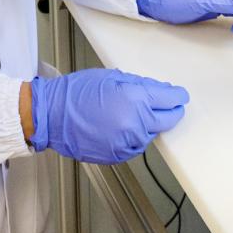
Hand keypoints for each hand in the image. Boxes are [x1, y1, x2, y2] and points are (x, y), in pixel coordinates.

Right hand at [26, 69, 188, 164]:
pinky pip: (136, 144)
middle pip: (168, 120)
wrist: (53, 116)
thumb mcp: (111, 77)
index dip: (177, 96)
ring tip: (130, 112)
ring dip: (149, 123)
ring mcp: (128, 143)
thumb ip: (140, 85)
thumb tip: (161, 91)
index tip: (180, 96)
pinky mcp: (119, 155)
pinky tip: (120, 124)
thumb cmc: (77, 93)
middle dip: (170, 111)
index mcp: (135, 100)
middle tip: (166, 104)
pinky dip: (135, 135)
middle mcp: (136, 124)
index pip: (170, 100)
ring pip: (152, 133)